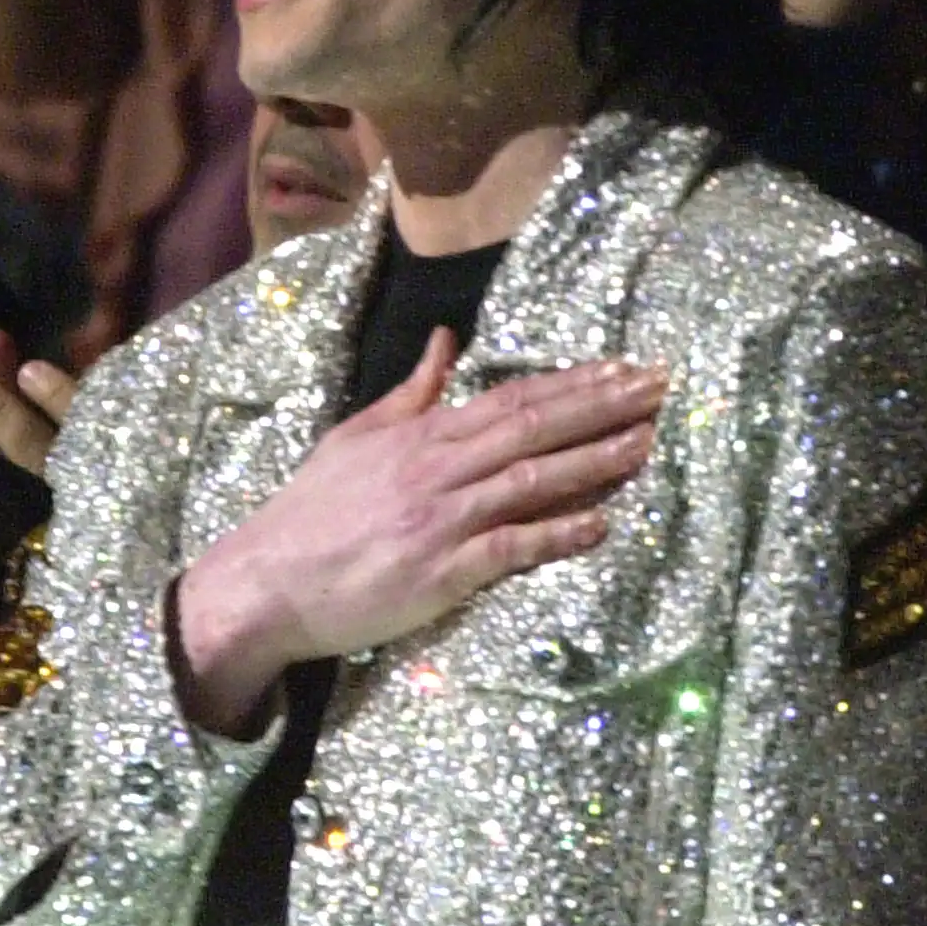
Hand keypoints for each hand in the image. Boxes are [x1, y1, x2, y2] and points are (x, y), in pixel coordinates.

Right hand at [173, 332, 664, 730]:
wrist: (266, 582)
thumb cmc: (311, 513)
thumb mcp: (355, 438)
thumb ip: (411, 394)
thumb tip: (447, 343)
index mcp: (421, 434)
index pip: (512, 398)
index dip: (574, 382)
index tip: (625, 367)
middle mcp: (439, 469)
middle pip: (534, 428)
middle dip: (602, 406)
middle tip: (659, 388)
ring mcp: (442, 519)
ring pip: (532, 480)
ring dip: (595, 461)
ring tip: (648, 442)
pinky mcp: (443, 572)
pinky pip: (512, 547)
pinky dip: (559, 533)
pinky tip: (602, 523)